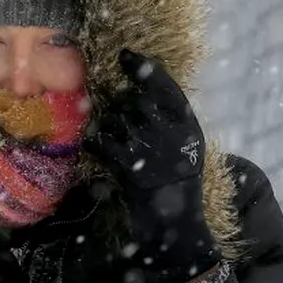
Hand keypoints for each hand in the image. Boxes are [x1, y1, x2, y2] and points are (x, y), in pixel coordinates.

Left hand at [90, 50, 220, 282]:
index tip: (125, 56)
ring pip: (114, 121)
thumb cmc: (176, 185)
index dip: (144, 68)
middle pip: (133, 103)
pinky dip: (94, 143)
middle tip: (123, 130)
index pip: (166, 87)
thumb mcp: (183, 148)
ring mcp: (150, 150)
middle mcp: (172, 134)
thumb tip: (135, 97)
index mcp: (188, 126)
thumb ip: (168, 121)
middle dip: (121, 111)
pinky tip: (97, 150)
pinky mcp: (129, 168)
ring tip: (118, 150)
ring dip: (108, 130)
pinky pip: (100, 141)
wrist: (175, 227)